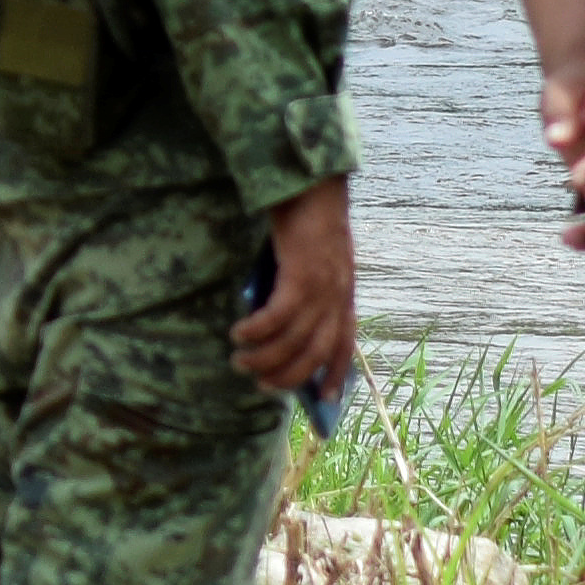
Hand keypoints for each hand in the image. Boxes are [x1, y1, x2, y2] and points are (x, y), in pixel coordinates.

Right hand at [240, 174, 359, 398]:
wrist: (312, 184)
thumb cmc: (305, 219)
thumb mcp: (309, 260)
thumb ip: (300, 291)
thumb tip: (272, 328)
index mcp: (344, 294)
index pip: (345, 345)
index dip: (336, 375)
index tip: (326, 400)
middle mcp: (338, 296)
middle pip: (316, 352)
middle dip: (287, 375)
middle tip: (259, 383)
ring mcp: (323, 287)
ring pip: (295, 340)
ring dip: (265, 357)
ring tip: (240, 361)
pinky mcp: (303, 275)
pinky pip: (278, 316)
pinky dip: (258, 330)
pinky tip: (239, 334)